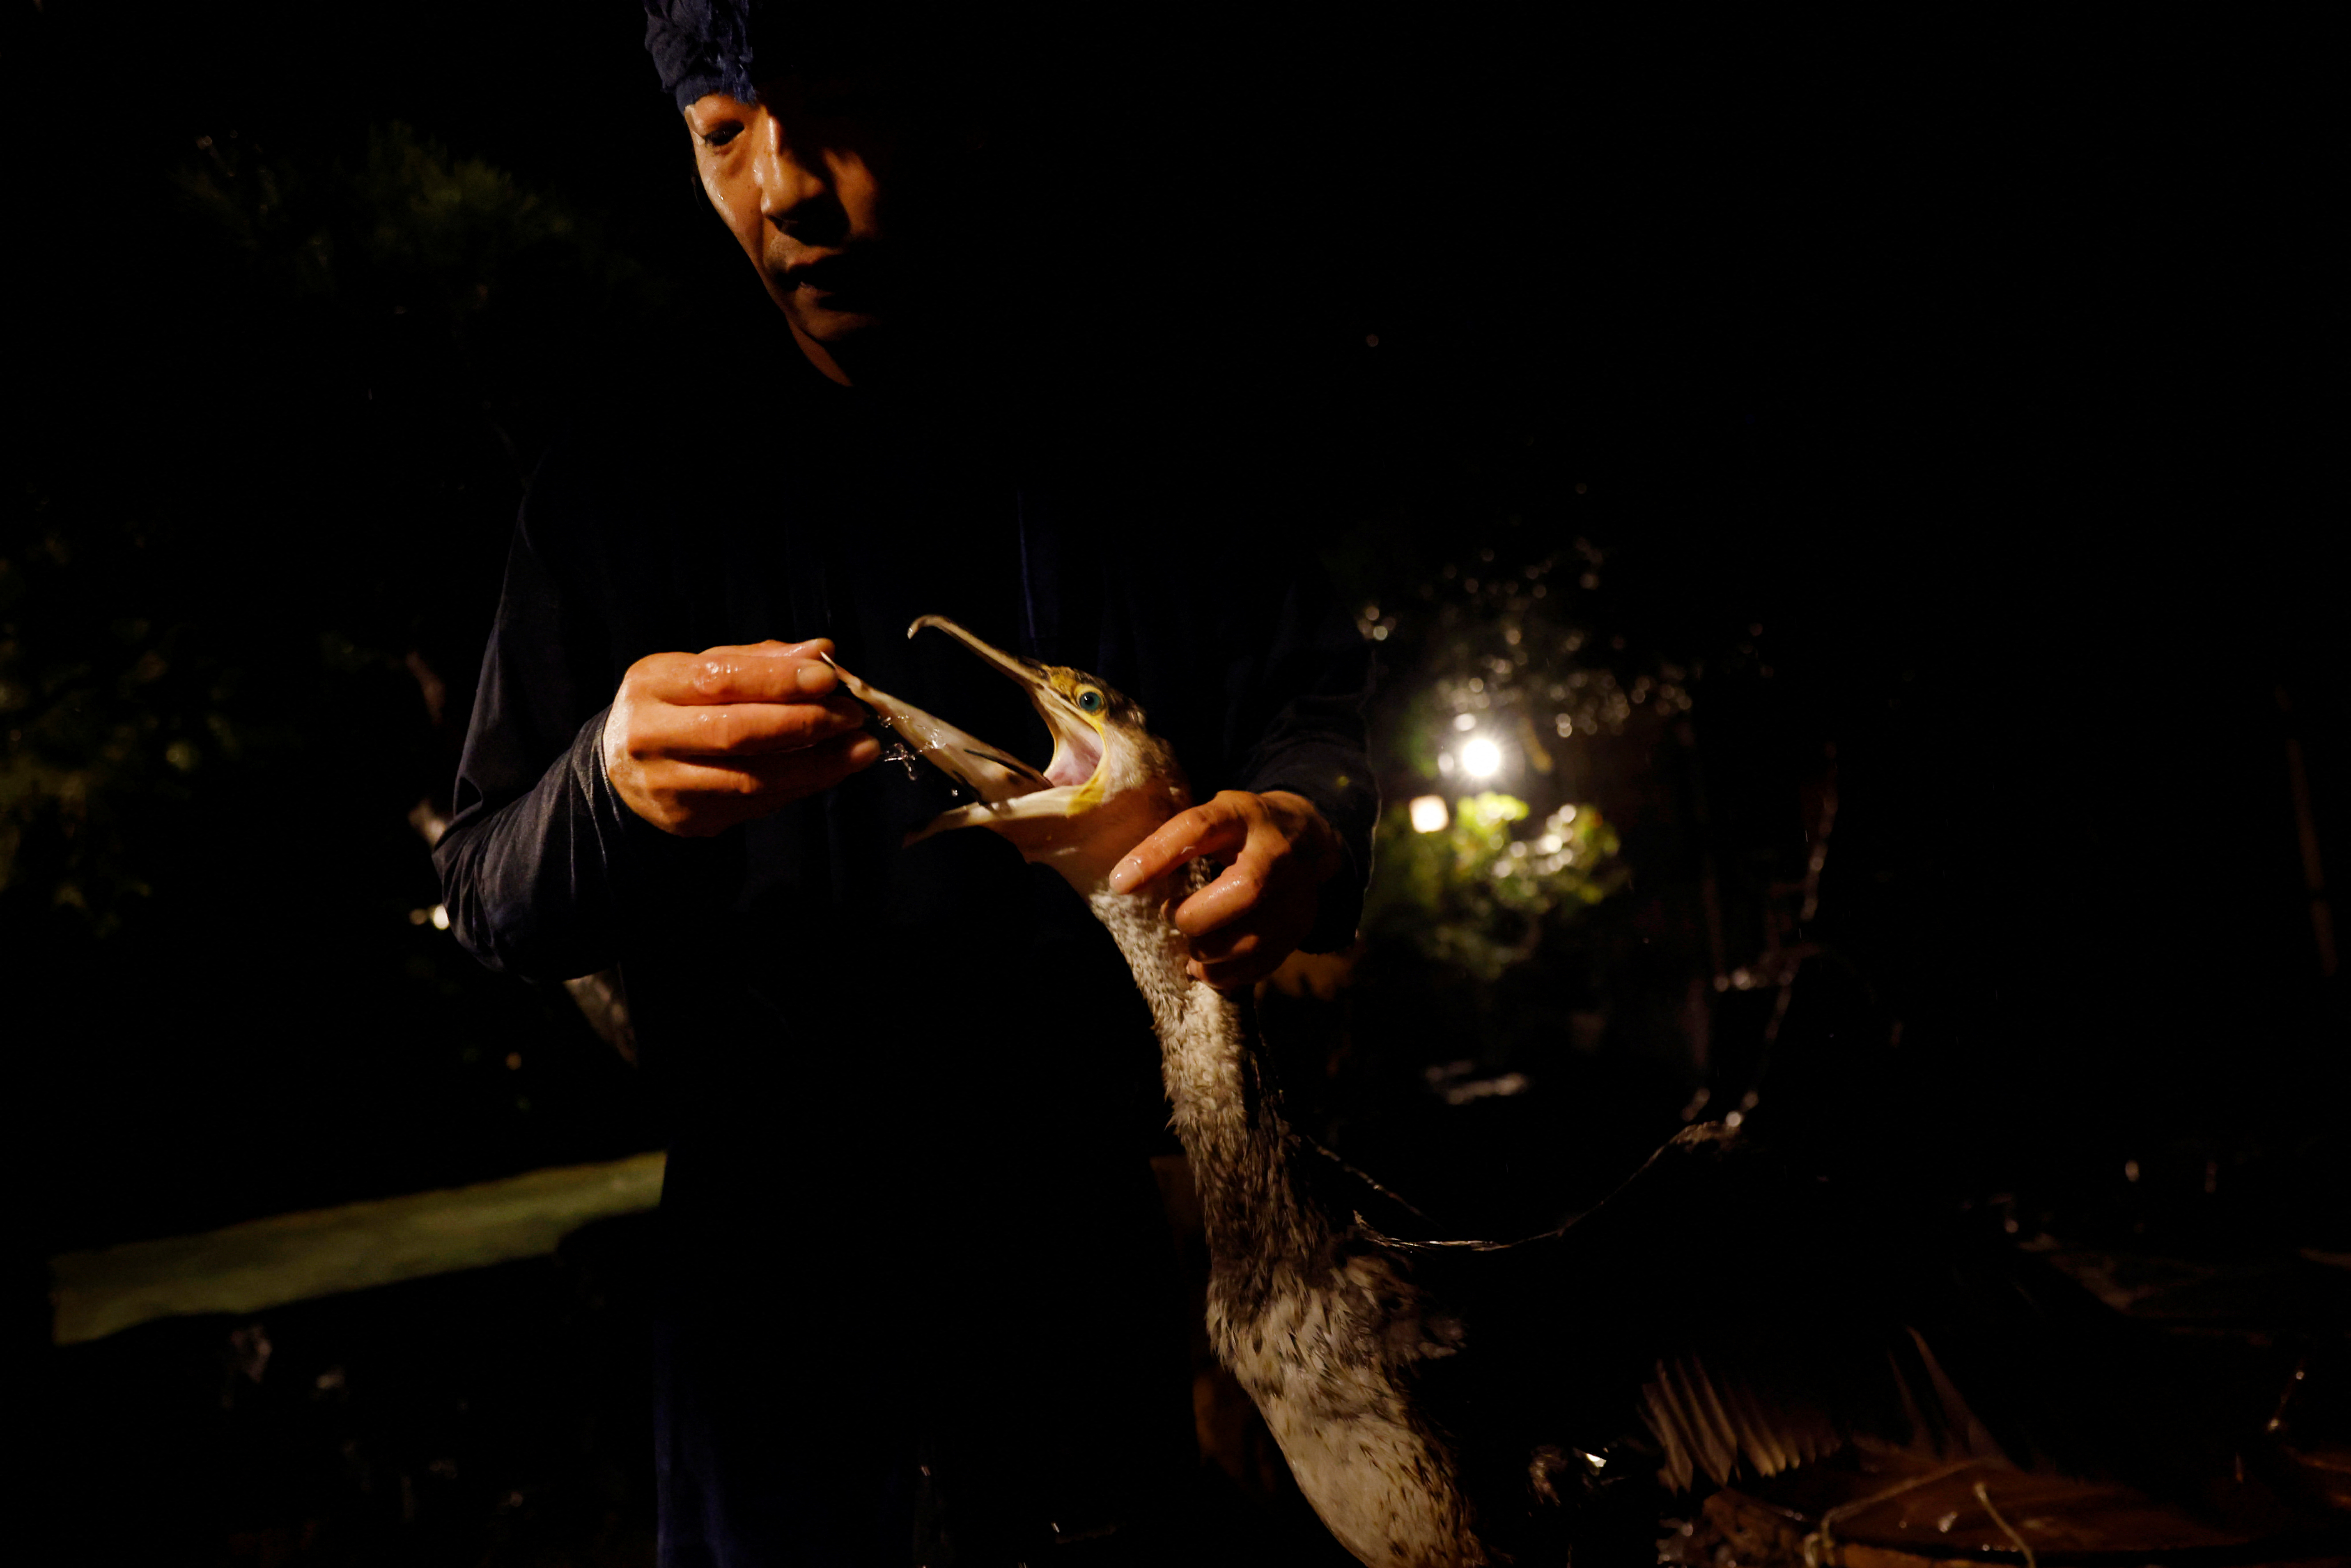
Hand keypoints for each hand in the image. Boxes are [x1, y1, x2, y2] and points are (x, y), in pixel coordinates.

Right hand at [603, 638, 878, 835]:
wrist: (620, 764)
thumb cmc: (676, 704)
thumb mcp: (704, 669)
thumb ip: (761, 660)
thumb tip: (822, 650)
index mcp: (653, 685)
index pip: (720, 680)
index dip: (778, 680)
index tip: (829, 677)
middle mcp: (650, 736)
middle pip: (735, 733)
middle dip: (804, 724)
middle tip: (853, 715)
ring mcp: (667, 785)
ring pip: (751, 779)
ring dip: (816, 766)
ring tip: (861, 749)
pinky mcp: (688, 820)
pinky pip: (755, 805)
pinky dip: (799, 786)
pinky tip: (831, 770)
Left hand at [1108, 790, 1341, 989]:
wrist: (1306, 841)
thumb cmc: (1239, 831)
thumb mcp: (1211, 818)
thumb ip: (1173, 842)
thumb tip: (1124, 881)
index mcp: (1242, 816)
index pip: (1198, 828)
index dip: (1157, 855)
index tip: (1120, 883)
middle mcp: (1276, 853)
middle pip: (1243, 891)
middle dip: (1195, 917)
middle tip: (1173, 917)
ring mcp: (1295, 894)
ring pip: (1251, 939)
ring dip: (1205, 952)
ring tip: (1190, 946)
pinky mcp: (1300, 928)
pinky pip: (1259, 965)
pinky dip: (1223, 974)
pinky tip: (1206, 965)